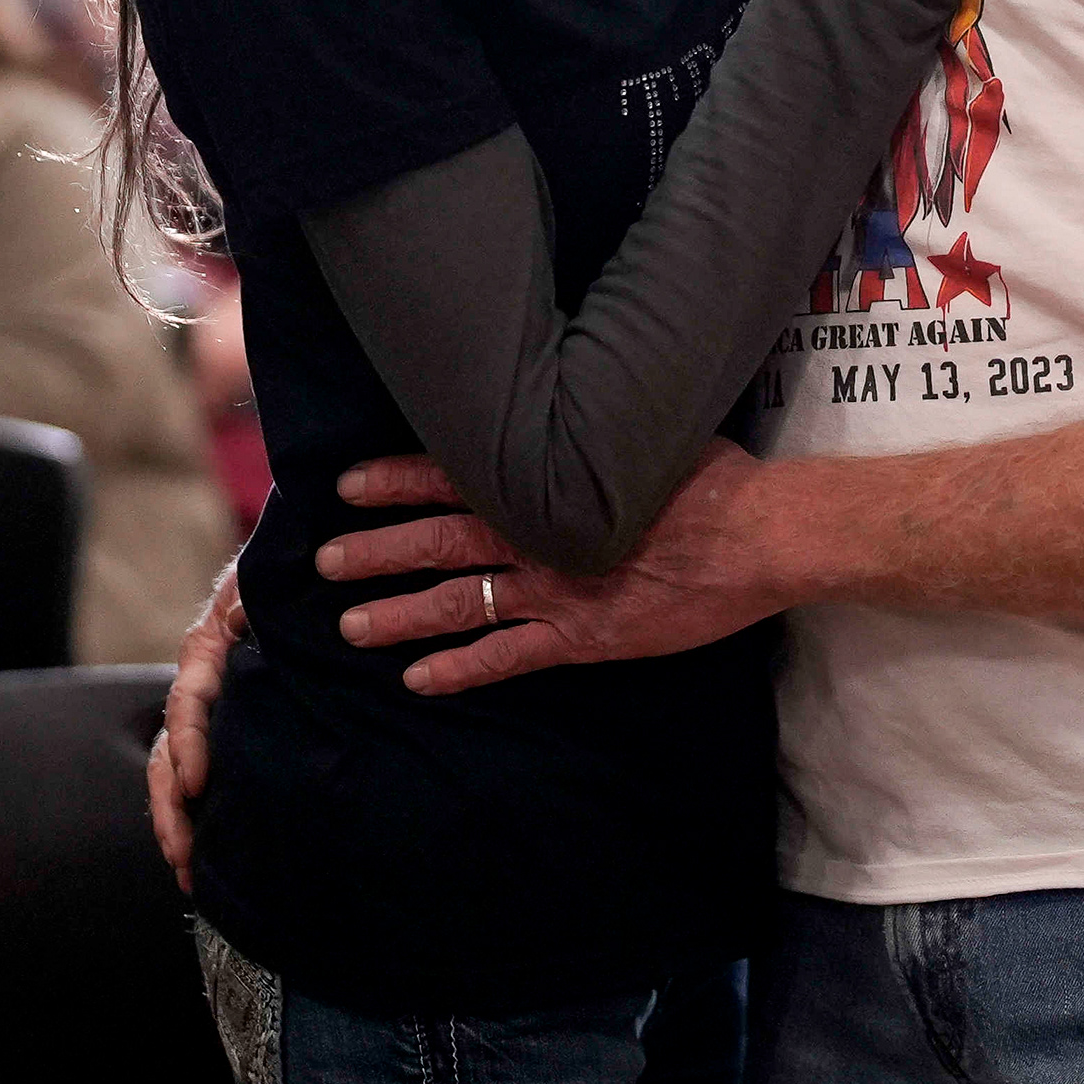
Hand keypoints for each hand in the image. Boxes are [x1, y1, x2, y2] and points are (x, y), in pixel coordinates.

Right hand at [146, 563, 245, 891]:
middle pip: (169, 754)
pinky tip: (205, 857)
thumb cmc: (277, 578)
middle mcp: (198, 691)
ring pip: (177, 776)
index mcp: (203, 656)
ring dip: (177, 823)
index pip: (186, 705)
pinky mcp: (229, 737)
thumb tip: (240, 620)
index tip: (195, 783)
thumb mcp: (260, 582)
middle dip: (170, 806)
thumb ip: (248, 600)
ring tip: (185, 868)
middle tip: (181, 851)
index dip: (187, 745)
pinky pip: (205, 780)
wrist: (296, 580)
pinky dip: (198, 818)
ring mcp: (211, 717)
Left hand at [317, 443, 781, 697]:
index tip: (347, 485)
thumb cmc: (711, 477)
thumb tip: (566, 402)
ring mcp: (556, 591)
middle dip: (376, 550)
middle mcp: (538, 536)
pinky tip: (417, 681)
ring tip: (348, 627)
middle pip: (438, 542)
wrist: (760, 536)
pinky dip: (459, 670)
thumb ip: (590, 430)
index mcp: (550, 481)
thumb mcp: (642, 431)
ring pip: (457, 605)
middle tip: (324, 560)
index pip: (453, 475)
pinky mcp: (582, 637)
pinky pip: (506, 658)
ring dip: (399, 615)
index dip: (396, 480)